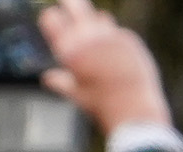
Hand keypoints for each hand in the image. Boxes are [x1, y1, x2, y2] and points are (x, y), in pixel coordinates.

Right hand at [39, 0, 170, 133]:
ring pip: (100, 16)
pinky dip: (116, 42)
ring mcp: (110, 36)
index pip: (50, 17)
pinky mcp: (129, 39)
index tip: (54, 21)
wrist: (134, 110)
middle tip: (67, 2)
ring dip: (97, 24)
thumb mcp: (78, 96)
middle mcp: (88, 38)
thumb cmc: (103, 106)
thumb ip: (61, 83)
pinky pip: (119, 32)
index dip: (51, 18)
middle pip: (74, 3)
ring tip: (98, 40)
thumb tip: (47, 79)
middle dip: (70, 3)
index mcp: (70, 51)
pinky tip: (119, 58)